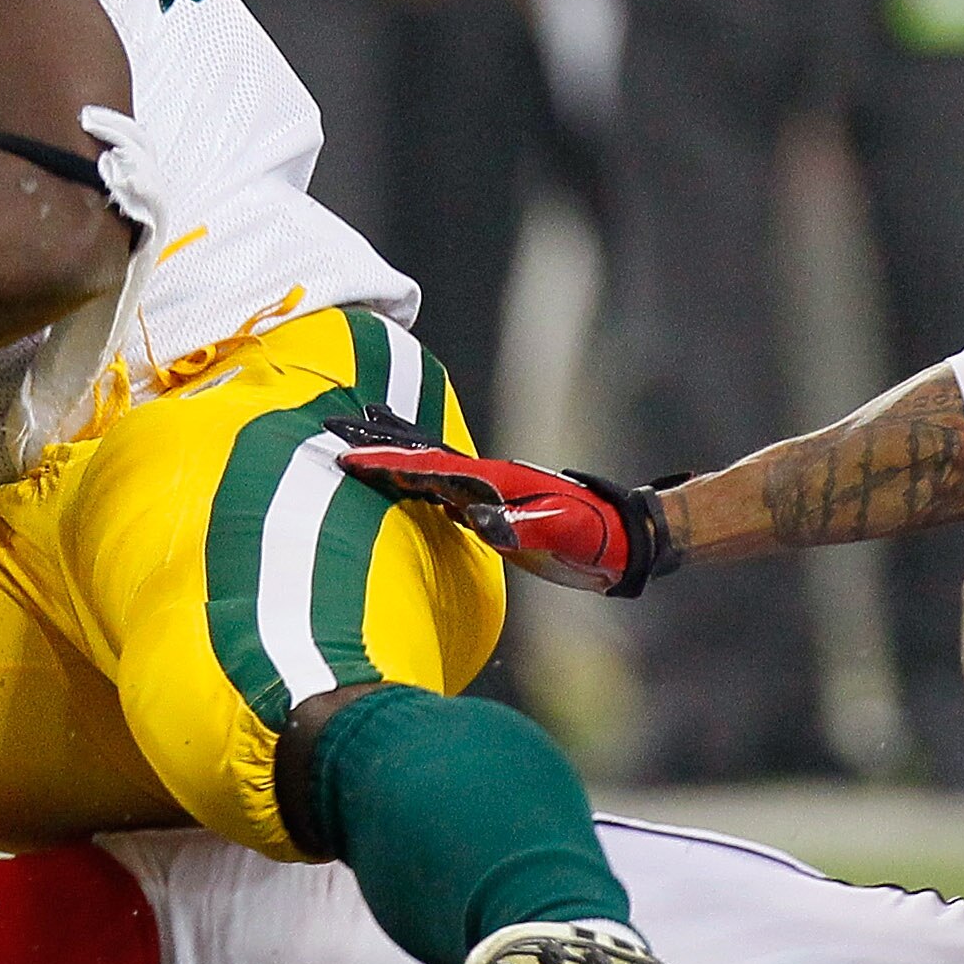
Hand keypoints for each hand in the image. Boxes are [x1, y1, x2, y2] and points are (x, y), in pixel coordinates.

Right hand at [329, 409, 677, 595]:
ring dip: (394, 451)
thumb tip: (478, 521)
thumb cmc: (596, 538)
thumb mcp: (560, 534)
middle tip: (337, 424)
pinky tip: (405, 479)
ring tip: (358, 435)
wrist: (626, 539)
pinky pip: (445, 485)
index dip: (390, 463)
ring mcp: (491, 489)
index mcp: (497, 480)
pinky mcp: (496, 506)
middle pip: (424, 454)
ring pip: (432, 465)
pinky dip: (417, 475)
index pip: (432, 469)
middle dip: (380, 440)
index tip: (349, 456)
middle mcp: (488, 478)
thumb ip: (521, 527)